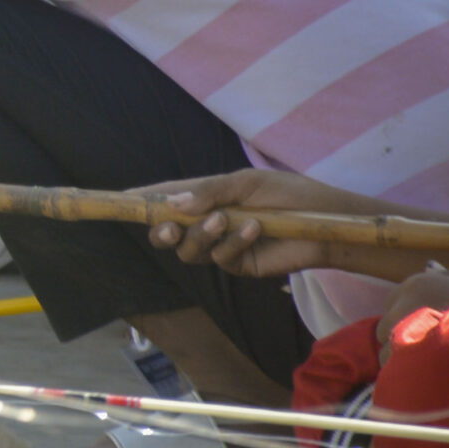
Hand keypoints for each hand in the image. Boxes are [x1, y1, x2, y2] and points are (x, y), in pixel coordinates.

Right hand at [145, 168, 404, 279]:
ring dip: (202, 235)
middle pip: (166, 232)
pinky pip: (220, 259)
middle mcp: (208, 222)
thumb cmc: (290, 195)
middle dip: (160, 230)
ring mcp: (221, 246)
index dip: (142, 199)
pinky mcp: (239, 265)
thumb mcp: (247, 182)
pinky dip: (233, 243)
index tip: (120, 198)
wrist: (327, 225)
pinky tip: (254, 229)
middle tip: (168, 226)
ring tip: (225, 221)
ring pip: (189, 250)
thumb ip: (211, 191)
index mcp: (206, 197)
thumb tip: (175, 203)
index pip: (166, 197)